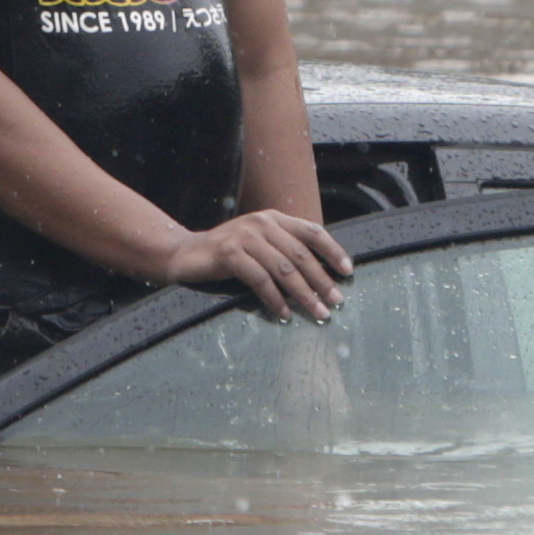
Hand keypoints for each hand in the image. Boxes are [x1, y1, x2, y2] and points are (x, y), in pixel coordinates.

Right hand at [164, 209, 352, 323]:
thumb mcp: (259, 245)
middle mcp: (262, 223)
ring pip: (284, 269)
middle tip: (336, 302)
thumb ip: (284, 250)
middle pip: (301, 255)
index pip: (312, 231)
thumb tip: (321, 275)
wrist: (185, 254)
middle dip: (322, 281)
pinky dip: (275, 300)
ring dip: (303, 295)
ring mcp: (245, 237)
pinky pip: (260, 280)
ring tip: (317, 312)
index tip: (348, 272)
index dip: (333, 251)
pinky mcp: (229, 254)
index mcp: (274, 219)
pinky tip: (284, 314)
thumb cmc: (228, 254)